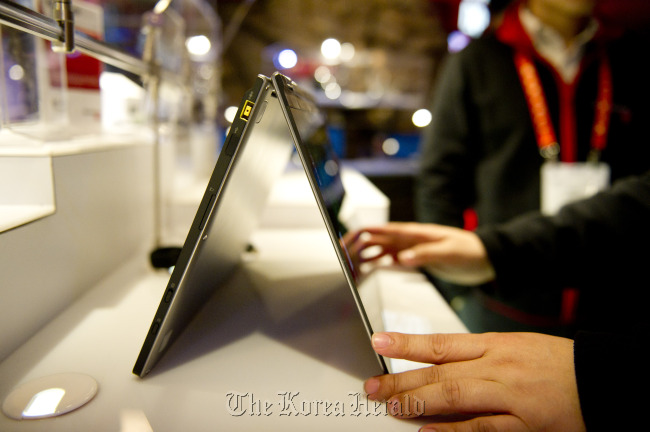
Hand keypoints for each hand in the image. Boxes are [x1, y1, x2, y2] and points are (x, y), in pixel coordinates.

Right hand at [344, 222, 495, 284]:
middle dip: (361, 245)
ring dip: (367, 254)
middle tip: (343, 253)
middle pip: (380, 240)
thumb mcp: (449, 252)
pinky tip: (369, 269)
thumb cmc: (470, 251)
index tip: (350, 236)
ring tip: (350, 262)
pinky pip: (392, 260)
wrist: (485, 259)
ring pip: (383, 250)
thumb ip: (426, 254)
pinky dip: (379, 263)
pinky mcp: (417, 259)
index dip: (368, 232)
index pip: (388, 231)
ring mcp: (413, 249)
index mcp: (418, 234)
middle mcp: (412, 240)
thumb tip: (403, 257)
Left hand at [364, 332, 585, 431]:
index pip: (441, 343)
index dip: (406, 343)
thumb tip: (437, 367)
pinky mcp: (525, 425)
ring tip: (390, 407)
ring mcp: (510, 396)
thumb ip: (476, 358)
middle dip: (401, 379)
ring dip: (418, 402)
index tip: (378, 342)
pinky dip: (454, 430)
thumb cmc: (558, 363)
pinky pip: (483, 428)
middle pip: (440, 372)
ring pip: (455, 397)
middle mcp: (498, 367)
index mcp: (495, 345)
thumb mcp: (515, 348)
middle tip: (371, 387)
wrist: (605, 379)